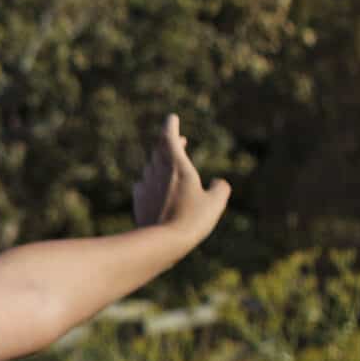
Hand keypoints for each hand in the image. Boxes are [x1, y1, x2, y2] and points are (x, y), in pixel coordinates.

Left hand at [132, 111, 231, 242]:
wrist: (161, 242)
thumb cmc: (192, 220)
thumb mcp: (215, 203)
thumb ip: (220, 189)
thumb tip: (219, 183)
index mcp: (177, 166)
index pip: (170, 138)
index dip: (171, 126)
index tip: (171, 118)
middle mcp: (158, 172)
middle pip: (159, 151)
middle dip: (168, 143)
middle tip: (175, 139)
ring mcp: (146, 186)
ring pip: (151, 167)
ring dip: (160, 162)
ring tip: (168, 163)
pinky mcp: (138, 201)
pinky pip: (143, 184)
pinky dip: (151, 181)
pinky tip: (152, 186)